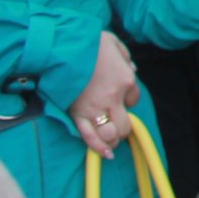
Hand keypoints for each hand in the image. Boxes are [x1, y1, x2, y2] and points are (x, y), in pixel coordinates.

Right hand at [69, 31, 142, 159]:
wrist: (64, 48)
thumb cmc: (90, 43)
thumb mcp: (115, 43)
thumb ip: (125, 57)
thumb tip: (131, 68)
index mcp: (126, 80)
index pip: (134, 100)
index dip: (128, 100)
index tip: (120, 96)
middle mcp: (113, 98)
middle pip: (125, 124)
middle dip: (124, 128)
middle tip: (118, 126)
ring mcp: (94, 109)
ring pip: (109, 134)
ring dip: (112, 140)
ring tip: (112, 141)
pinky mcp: (76, 115)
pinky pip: (88, 136)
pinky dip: (98, 148)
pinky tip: (106, 154)